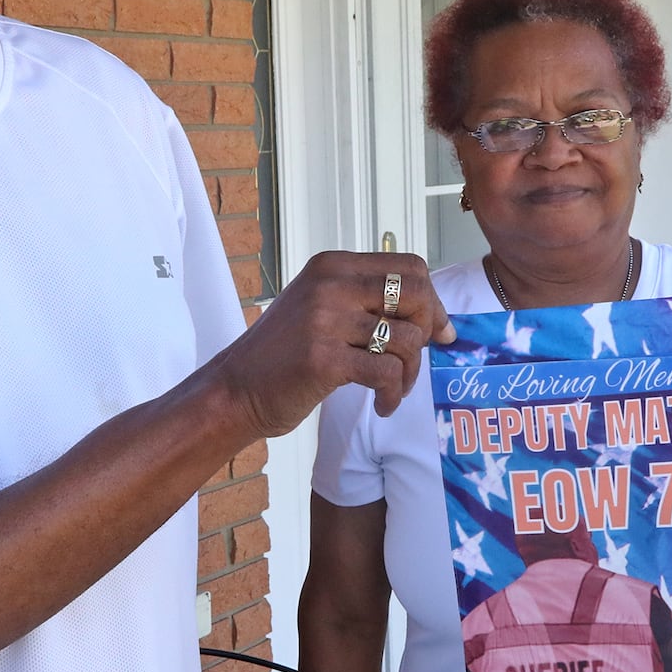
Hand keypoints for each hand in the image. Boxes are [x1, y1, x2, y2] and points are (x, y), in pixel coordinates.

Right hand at [215, 252, 454, 437]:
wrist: (235, 390)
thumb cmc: (284, 355)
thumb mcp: (321, 308)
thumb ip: (367, 302)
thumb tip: (436, 318)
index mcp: (333, 266)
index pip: (409, 267)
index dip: (431, 301)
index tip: (435, 331)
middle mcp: (331, 284)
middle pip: (416, 294)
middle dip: (427, 330)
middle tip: (412, 359)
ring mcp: (326, 320)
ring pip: (406, 339)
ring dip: (409, 373)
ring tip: (391, 390)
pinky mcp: (324, 359)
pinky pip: (387, 372)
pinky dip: (393, 394)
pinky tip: (382, 405)